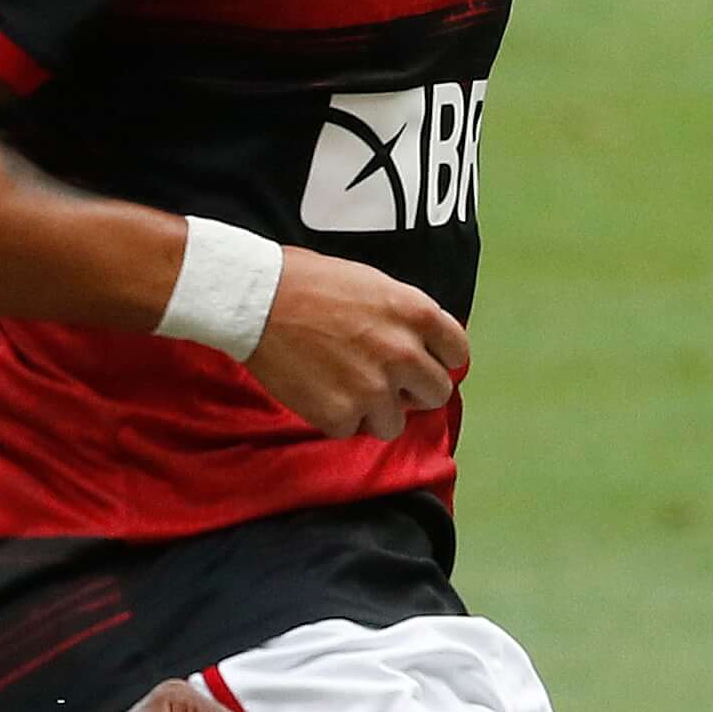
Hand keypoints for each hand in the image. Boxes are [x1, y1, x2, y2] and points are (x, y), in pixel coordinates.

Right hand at [246, 246, 468, 439]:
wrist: (255, 300)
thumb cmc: (307, 281)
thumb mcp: (373, 283)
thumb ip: (403, 317)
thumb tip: (418, 345)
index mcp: (416, 313)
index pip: (457, 353)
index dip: (437, 359)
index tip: (420, 362)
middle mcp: (403, 353)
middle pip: (436, 393)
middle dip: (412, 390)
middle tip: (383, 381)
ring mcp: (374, 388)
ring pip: (395, 423)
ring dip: (374, 411)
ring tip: (343, 388)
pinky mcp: (342, 415)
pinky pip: (351, 430)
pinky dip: (335, 418)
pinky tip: (316, 391)